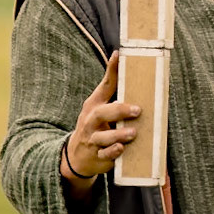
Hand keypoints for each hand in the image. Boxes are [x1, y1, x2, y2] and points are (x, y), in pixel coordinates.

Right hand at [61, 51, 139, 182]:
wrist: (76, 156)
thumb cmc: (93, 125)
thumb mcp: (98, 107)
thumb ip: (112, 89)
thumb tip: (122, 61)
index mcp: (94, 105)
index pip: (104, 86)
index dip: (111, 71)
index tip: (119, 56)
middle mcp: (91, 121)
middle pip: (101, 114)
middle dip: (119, 111)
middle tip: (137, 110)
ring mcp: (92, 140)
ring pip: (103, 137)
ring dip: (118, 135)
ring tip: (133, 133)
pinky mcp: (97, 156)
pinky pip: (104, 155)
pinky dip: (112, 152)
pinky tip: (121, 149)